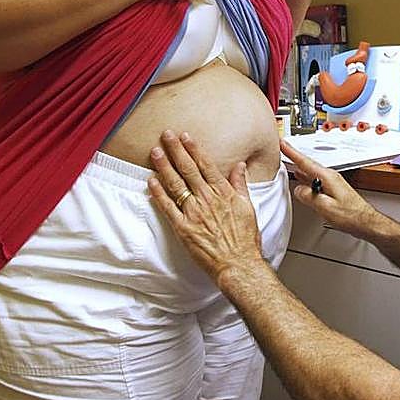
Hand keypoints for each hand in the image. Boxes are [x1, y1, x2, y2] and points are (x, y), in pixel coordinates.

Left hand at [148, 130, 263, 282]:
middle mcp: (207, 200)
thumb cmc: (245, 240)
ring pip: (176, 185)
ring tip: (155, 152)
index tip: (185, 136)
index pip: (205, 165)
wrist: (238, 264)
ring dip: (164, 166)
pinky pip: (168, 207)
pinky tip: (151, 181)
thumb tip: (239, 167)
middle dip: (176, 150)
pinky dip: (158, 193)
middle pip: (188, 169)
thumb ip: (241, 185)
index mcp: (223, 193)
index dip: (194, 149)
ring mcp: (194, 213)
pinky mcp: (183, 228)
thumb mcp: (248, 208)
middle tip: (166, 135)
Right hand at [280, 140, 378, 237]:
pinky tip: (302, 179)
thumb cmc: (350, 215)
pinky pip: (316, 180)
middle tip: (282, 150)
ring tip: (289, 163)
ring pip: (311, 173)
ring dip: (299, 168)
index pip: (304, 161)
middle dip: (294, 157)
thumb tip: (299, 190)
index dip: (291, 152)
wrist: (365, 222)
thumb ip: (308, 196)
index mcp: (327, 177)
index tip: (282, 143)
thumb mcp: (324, 207)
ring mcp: (332, 182)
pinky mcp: (333, 189)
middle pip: (307, 164)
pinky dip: (306, 178)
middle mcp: (330, 177)